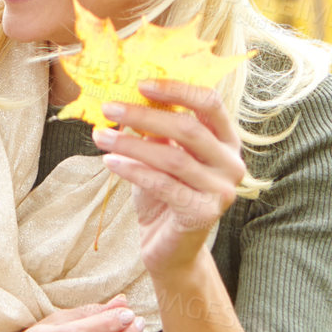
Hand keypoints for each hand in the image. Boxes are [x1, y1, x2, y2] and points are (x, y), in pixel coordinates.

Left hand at [92, 78, 245, 276]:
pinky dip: (133, 170)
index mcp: (227, 140)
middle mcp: (231, 163)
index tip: (141, 83)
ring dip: (131, 143)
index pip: (210, 103)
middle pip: (189, 128)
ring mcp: (222, 190)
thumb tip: (127, 96)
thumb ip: (155, 129)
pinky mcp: (204, 213)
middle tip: (108, 106)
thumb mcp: (161, 155)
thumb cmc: (164, 195)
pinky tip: (110, 161)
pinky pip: (163, 184)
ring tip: (100, 135)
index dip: (177, 89)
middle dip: (144, 115)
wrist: (170, 249)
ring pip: (173, 157)